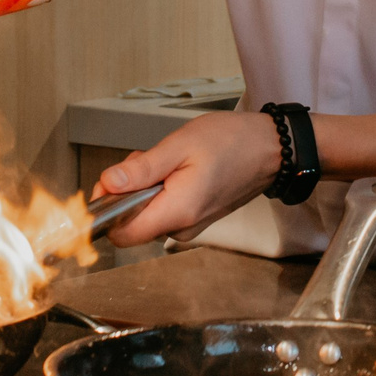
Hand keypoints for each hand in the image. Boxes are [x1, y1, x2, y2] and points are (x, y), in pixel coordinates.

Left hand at [92, 111, 283, 246]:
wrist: (269, 149)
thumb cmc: (231, 142)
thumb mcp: (180, 146)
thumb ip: (142, 169)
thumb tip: (108, 184)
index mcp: (178, 211)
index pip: (122, 234)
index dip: (106, 210)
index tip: (110, 183)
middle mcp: (183, 227)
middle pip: (131, 223)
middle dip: (127, 193)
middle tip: (144, 161)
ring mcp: (190, 226)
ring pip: (146, 216)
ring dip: (144, 189)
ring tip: (166, 161)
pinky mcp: (195, 219)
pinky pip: (163, 211)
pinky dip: (159, 191)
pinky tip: (175, 170)